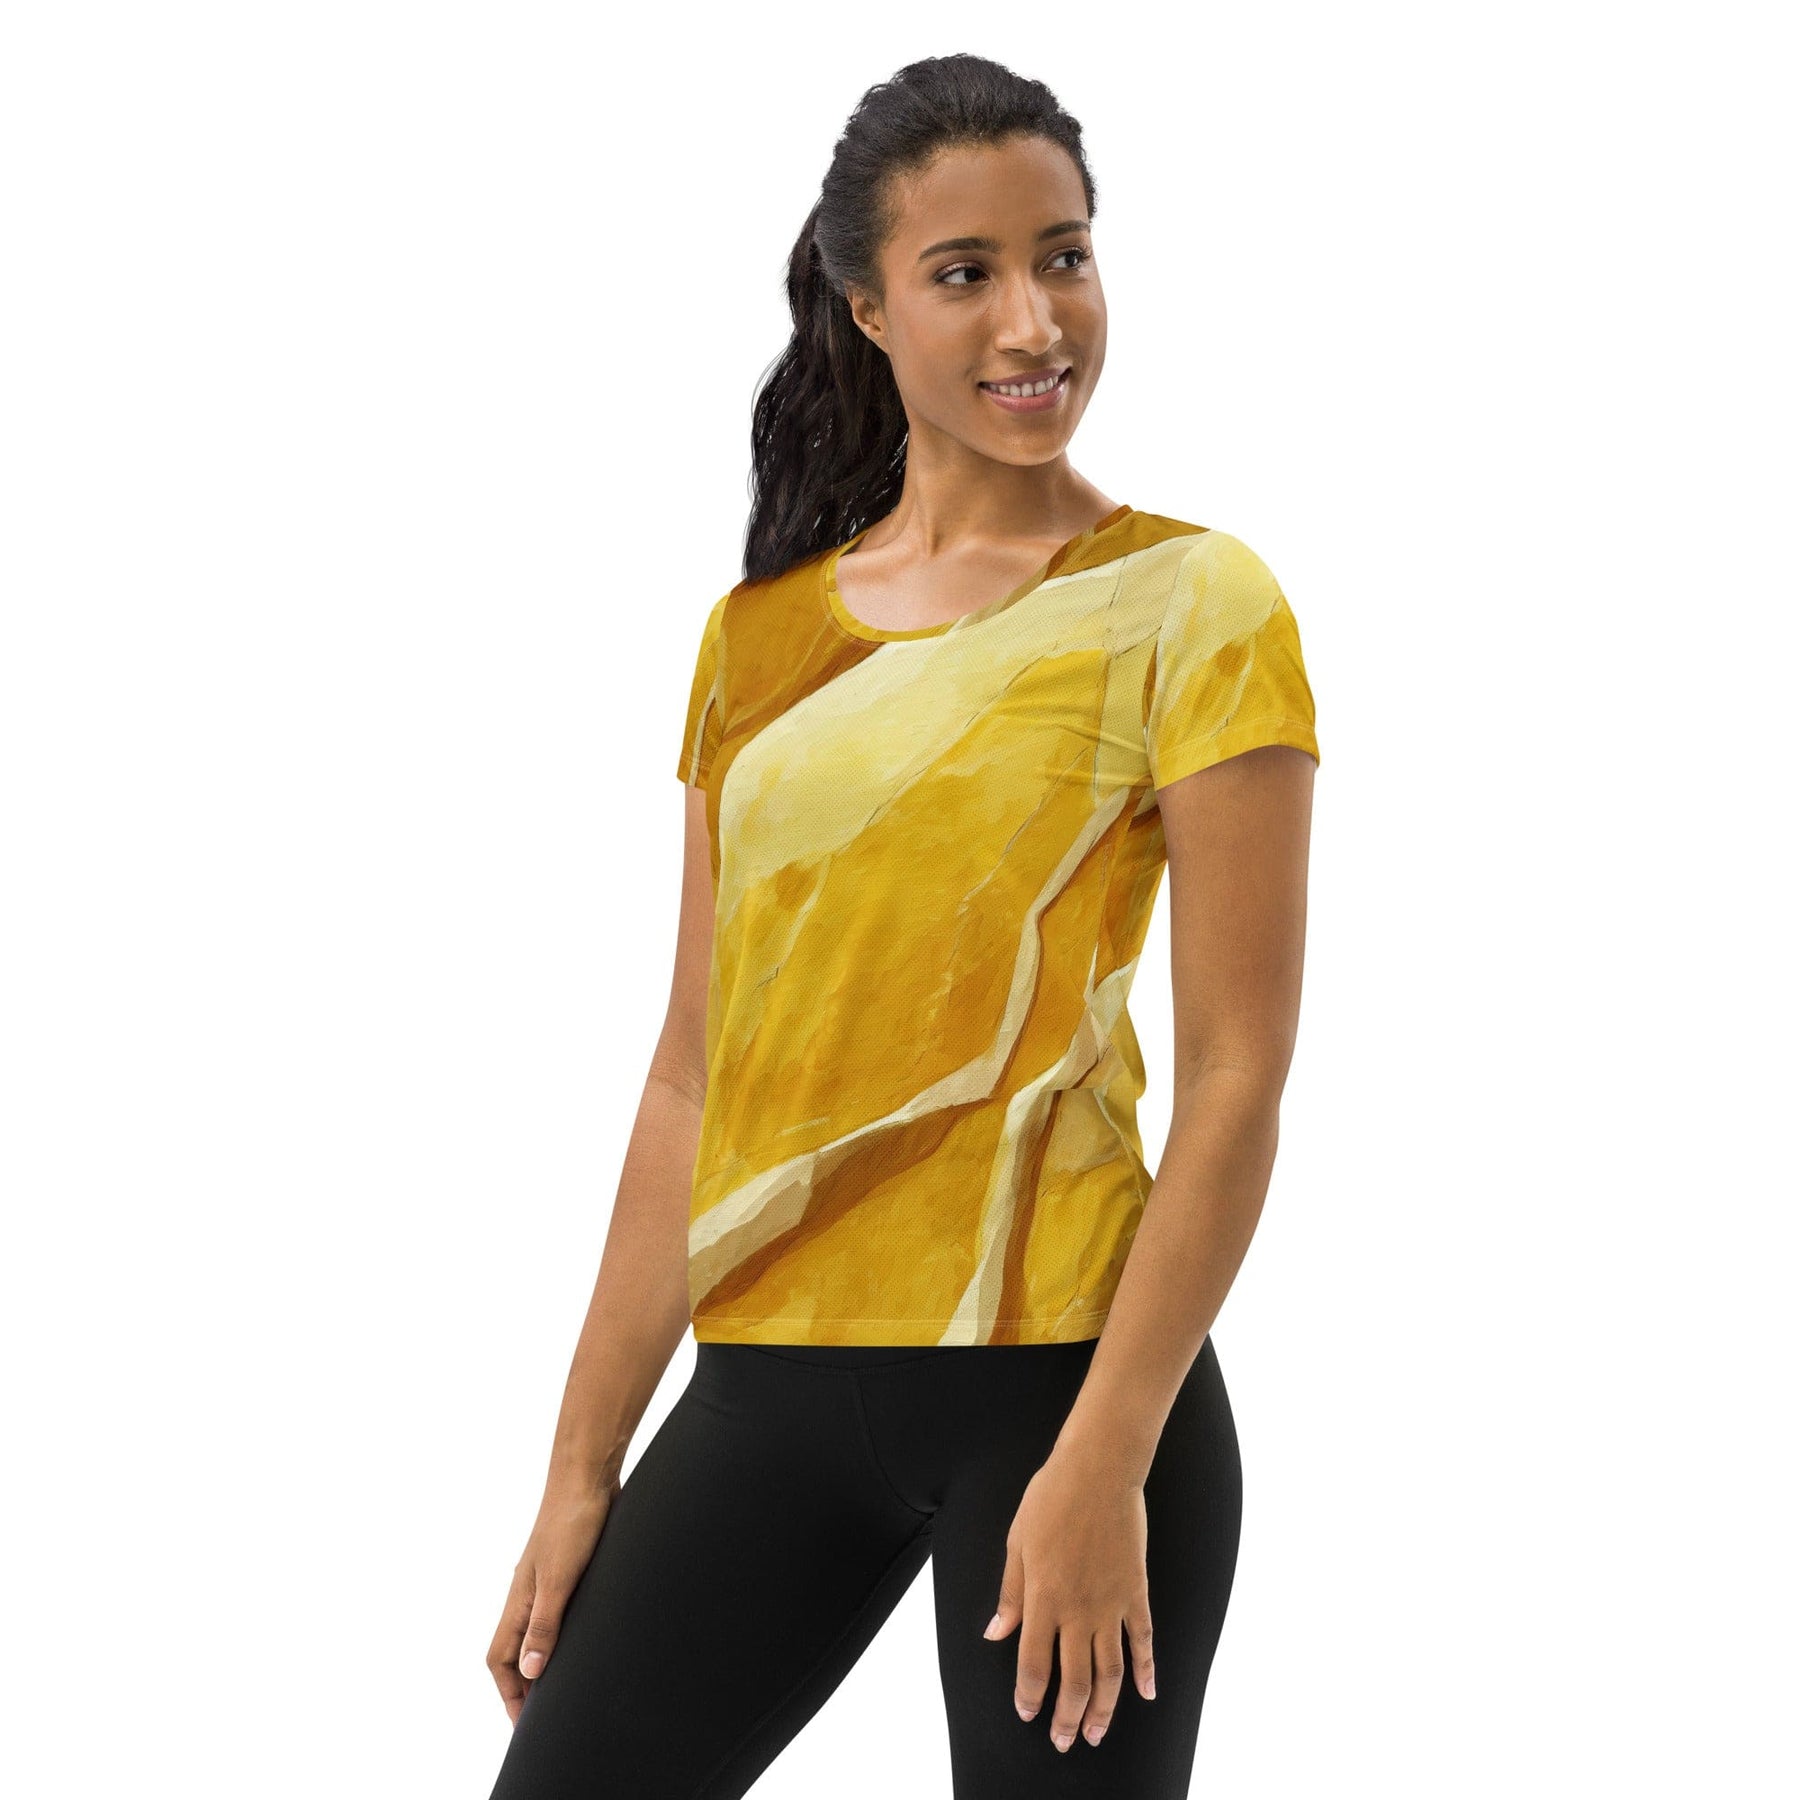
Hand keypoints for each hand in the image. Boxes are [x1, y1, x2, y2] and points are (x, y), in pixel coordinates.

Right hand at [486, 1481, 617, 1724]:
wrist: (587, 1476)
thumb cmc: (572, 1523)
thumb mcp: (559, 1579)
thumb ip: (544, 1624)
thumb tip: (531, 1671)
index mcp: (518, 1601)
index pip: (501, 1660)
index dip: (510, 1694)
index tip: (524, 1725)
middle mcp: (527, 1594)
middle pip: (515, 1652)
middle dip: (524, 1686)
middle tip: (543, 1717)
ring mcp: (546, 1581)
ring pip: (535, 1632)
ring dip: (542, 1661)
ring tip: (560, 1688)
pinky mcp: (568, 1568)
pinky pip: (556, 1612)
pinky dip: (559, 1634)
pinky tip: (579, 1639)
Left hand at [981, 1448, 1155, 1750]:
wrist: (1099, 1471)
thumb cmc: (1050, 1499)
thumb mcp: (1017, 1543)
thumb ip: (1010, 1593)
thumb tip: (995, 1634)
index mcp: (1043, 1599)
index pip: (1034, 1664)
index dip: (1030, 1696)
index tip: (1028, 1714)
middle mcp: (1078, 1610)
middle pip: (1075, 1679)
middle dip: (1068, 1717)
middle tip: (1064, 1742)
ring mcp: (1111, 1604)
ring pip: (1110, 1671)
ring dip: (1105, 1708)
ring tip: (1098, 1733)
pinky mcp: (1136, 1591)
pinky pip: (1144, 1639)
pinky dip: (1147, 1669)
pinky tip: (1147, 1693)